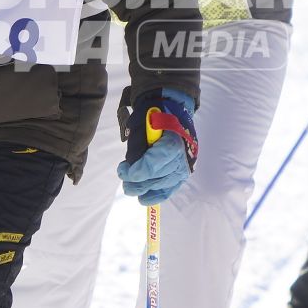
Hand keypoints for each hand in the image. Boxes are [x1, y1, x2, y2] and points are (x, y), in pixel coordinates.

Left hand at [118, 88, 196, 205]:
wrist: (173, 109)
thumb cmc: (155, 116)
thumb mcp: (141, 126)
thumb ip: (136, 149)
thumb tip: (130, 168)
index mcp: (171, 143)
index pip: (151, 167)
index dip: (134, 172)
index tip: (123, 170)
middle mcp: (181, 159)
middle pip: (156, 179)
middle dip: (135, 182)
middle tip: (123, 176)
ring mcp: (184, 168)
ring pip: (161, 187)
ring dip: (143, 190)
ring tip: (130, 186)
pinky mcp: (184, 173)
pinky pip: (170, 190)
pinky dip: (156, 195)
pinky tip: (143, 198)